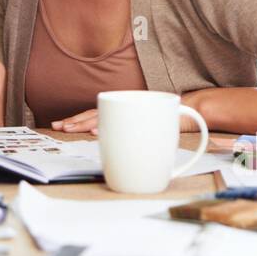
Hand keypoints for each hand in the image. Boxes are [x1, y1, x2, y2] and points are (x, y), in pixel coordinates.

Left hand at [50, 106, 203, 135]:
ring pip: (106, 115)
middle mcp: (128, 107)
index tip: (63, 125)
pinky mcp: (145, 111)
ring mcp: (136, 108)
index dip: (79, 119)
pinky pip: (125, 120)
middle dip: (75, 121)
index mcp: (126, 111)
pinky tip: (97, 132)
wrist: (198, 110)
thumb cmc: (174, 121)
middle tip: (58, 126)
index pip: (97, 114)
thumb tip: (111, 148)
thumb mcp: (150, 133)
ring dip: (86, 123)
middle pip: (96, 113)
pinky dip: (110, 127)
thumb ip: (132, 137)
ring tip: (69, 129)